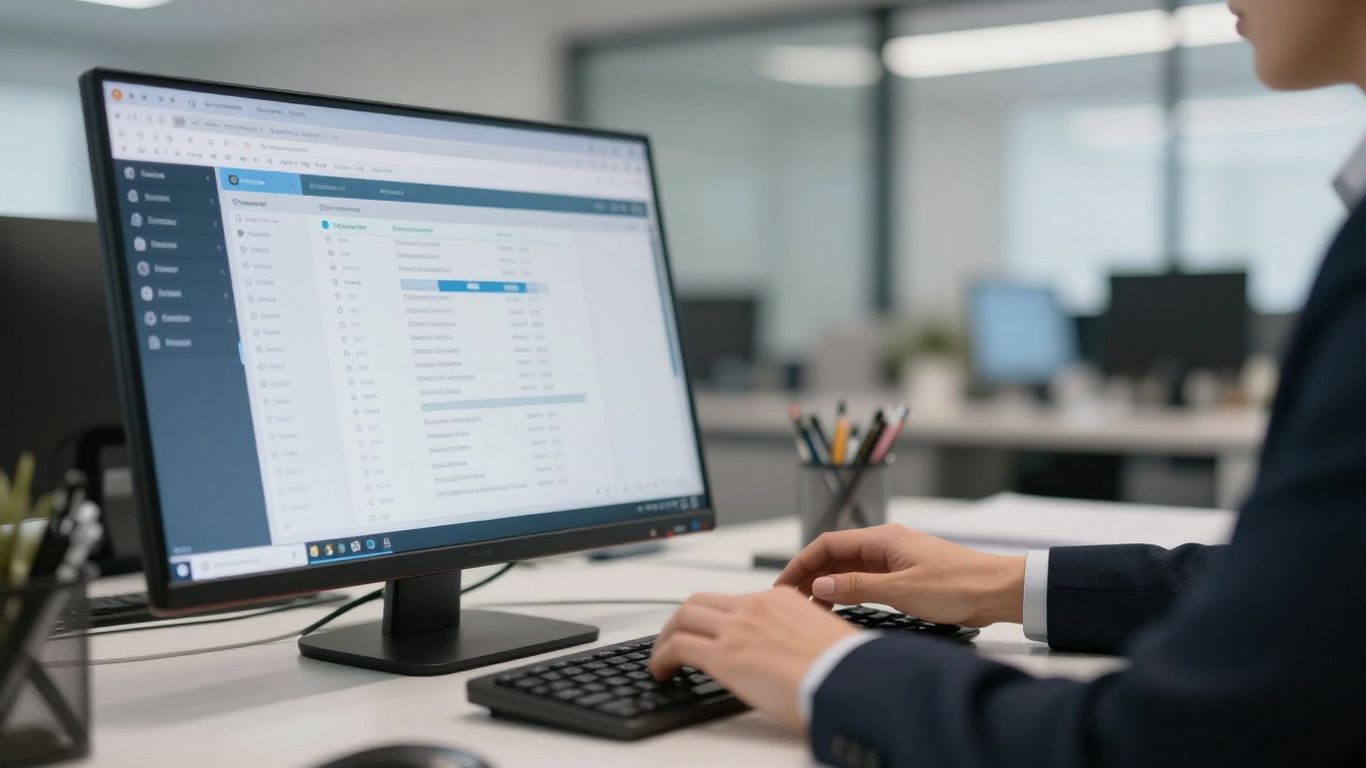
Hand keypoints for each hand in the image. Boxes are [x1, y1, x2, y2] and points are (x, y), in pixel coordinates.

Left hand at [648, 588, 857, 729]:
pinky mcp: (725, 656)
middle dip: (681, 620)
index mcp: (782, 600)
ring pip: (684, 617)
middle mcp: (756, 607)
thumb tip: (793, 654)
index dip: (714, 617)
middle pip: (700, 601)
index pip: (734, 600)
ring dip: (666, 636)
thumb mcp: (823, 638)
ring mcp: (738, 628)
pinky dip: (661, 657)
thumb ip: (800, 636)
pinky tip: (660, 672)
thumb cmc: (847, 670)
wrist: (853, 682)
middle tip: (673, 639)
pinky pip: (678, 647)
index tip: (708, 632)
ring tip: (661, 657)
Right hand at [774, 525, 1024, 627]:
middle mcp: (886, 544)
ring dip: (827, 586)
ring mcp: (895, 559)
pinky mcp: (906, 575)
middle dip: (809, 575)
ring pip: (849, 569)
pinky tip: (839, 607)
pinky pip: (866, 579)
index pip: (828, 544)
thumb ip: (858, 588)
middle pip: (835, 556)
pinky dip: (847, 592)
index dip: (801, 563)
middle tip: (788, 601)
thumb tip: (819, 585)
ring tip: (808, 609)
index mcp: (883, 538)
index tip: (782, 584)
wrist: (999, 591)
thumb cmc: (958, 586)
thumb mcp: (902, 590)